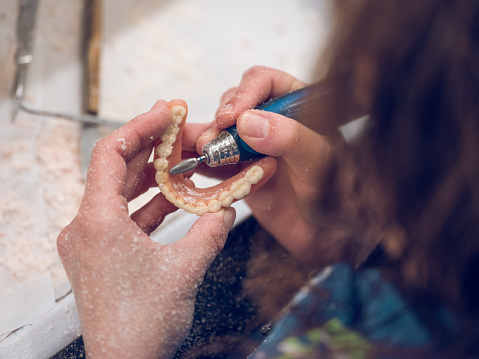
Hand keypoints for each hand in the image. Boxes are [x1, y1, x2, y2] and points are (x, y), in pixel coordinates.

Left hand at [57, 100, 235, 358]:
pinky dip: (151, 204)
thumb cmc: (143, 324)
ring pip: (123, 193)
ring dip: (154, 177)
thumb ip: (212, 230)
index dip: (139, 126)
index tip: (165, 111)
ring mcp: (92, 241)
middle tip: (180, 131)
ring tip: (184, 162)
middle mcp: (86, 227)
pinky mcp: (102, 254)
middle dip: (152, 148)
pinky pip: (126, 216)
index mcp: (98, 222)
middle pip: (117, 170)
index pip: (110, 153)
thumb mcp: (187, 269)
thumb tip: (227, 208)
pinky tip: (176, 198)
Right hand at [192, 67, 368, 265]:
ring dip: (203, 141)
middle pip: (235, 107)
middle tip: (211, 141)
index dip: (244, 94)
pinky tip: (187, 166)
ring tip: (189, 151)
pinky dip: (199, 165)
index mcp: (299, 108)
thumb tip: (248, 121)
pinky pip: (215, 166)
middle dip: (219, 122)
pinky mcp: (242, 176)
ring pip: (220, 135)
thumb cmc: (341, 197)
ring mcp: (255, 150)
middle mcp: (273, 125)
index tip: (230, 117)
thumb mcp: (322, 163)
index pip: (266, 83)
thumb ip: (291, 139)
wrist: (334, 238)